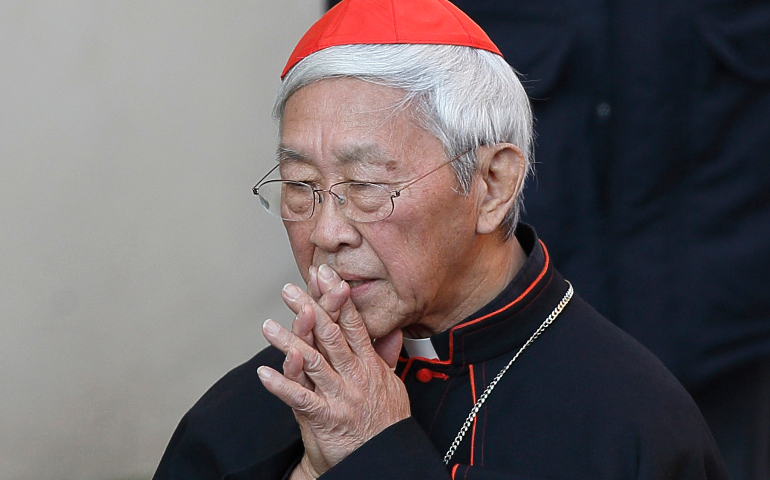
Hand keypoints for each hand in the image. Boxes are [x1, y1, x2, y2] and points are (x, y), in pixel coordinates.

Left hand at [258, 264, 409, 477]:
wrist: (381, 458)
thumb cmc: (383, 421)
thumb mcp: (392, 383)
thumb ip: (386, 355)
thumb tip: (393, 331)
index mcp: (368, 364)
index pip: (352, 324)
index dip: (336, 298)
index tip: (324, 275)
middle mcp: (354, 376)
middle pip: (330, 336)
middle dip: (309, 309)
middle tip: (289, 290)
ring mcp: (339, 396)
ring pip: (312, 362)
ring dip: (288, 342)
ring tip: (268, 326)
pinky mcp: (326, 417)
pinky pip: (300, 399)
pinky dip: (282, 386)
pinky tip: (264, 374)